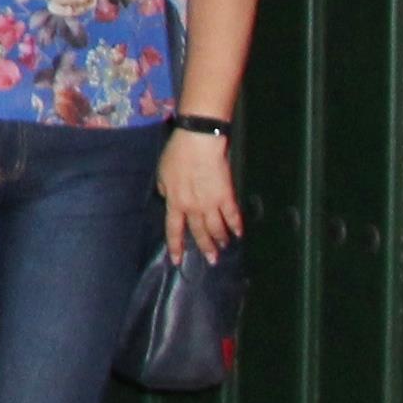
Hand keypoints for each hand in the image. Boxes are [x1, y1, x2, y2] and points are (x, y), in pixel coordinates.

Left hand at [159, 126, 242, 261]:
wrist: (198, 143)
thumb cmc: (177, 155)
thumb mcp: (162, 174)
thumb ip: (165, 191)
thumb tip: (169, 199)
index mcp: (175, 202)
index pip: (174, 229)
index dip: (176, 246)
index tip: (177, 260)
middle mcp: (193, 207)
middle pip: (199, 232)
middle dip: (205, 247)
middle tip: (212, 260)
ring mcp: (211, 203)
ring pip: (216, 227)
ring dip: (220, 239)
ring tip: (224, 247)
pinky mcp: (227, 195)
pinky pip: (232, 215)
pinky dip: (236, 225)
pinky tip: (239, 233)